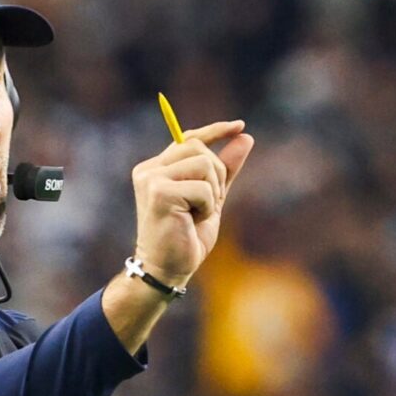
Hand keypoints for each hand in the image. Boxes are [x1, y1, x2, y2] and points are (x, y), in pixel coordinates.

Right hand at [129, 119, 253, 284]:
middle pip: (198, 147)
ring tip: (197, 214)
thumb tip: (246, 137)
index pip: (188, 139)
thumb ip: (225, 170)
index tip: (240, 126)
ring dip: (212, 192)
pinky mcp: (159, 192)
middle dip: (216, 175)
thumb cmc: (186, 238)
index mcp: (156, 169)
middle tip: (207, 205)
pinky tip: (192, 221)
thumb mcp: (211, 199)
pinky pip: (202, 187)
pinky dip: (207, 206)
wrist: (167, 270)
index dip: (215, 131)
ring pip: (203, 164)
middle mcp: (149, 169)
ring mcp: (151, 179)